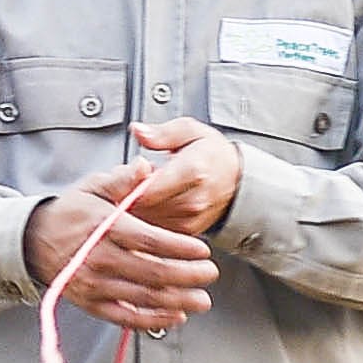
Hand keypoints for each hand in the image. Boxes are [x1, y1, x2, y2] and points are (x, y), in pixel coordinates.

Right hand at [23, 166, 216, 329]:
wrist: (35, 241)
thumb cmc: (71, 212)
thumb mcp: (94, 187)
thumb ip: (122, 180)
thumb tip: (146, 167)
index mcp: (105, 227)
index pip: (150, 240)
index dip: (180, 248)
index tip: (203, 250)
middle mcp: (99, 258)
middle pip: (153, 272)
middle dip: (188, 276)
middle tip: (210, 274)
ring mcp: (95, 284)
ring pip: (144, 297)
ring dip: (179, 301)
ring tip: (203, 299)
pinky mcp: (92, 304)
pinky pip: (126, 317)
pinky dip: (154, 320)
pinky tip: (177, 315)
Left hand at [123, 118, 245, 234]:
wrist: (237, 180)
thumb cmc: (212, 154)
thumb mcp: (190, 130)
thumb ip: (161, 133)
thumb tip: (139, 131)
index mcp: (193, 171)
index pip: (148, 187)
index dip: (128, 181)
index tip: (125, 171)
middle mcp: (192, 200)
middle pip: (143, 205)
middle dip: (128, 191)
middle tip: (131, 176)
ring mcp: (190, 219)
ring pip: (145, 218)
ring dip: (135, 204)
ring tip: (143, 186)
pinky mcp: (186, 231)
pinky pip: (154, 227)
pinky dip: (146, 215)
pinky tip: (151, 200)